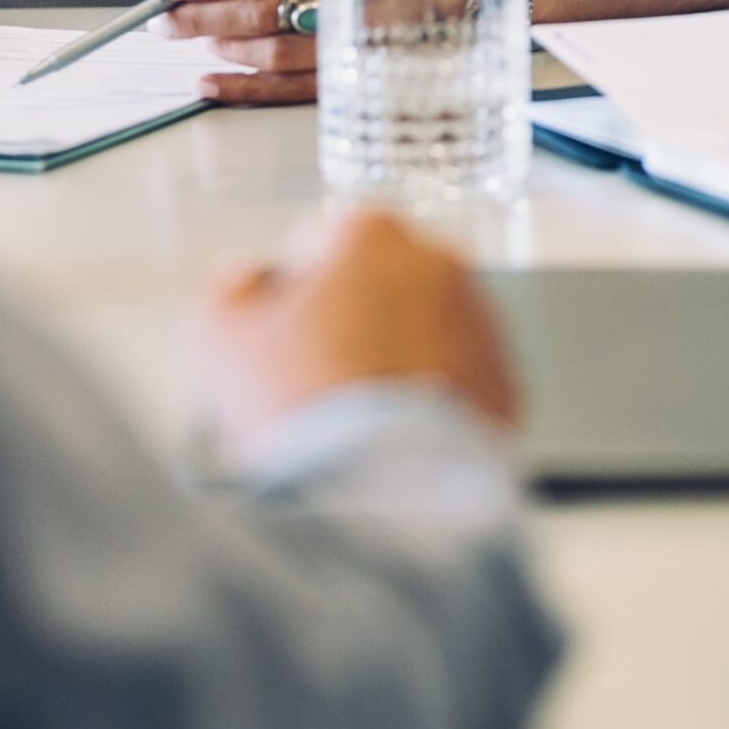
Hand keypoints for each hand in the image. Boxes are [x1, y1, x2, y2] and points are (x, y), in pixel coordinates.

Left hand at [155, 0, 373, 104]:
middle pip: (260, 12)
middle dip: (200, 17)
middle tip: (164, 20)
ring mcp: (348, 38)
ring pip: (272, 54)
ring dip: (222, 46)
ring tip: (201, 34)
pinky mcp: (343, 74)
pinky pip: (287, 90)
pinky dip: (241, 89)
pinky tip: (209, 82)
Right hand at [199, 206, 520, 457]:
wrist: (381, 495)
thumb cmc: (300, 407)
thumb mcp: (224, 340)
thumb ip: (231, 292)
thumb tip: (247, 281)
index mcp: (369, 233)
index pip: (316, 245)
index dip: (287, 295)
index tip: (276, 339)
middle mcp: (438, 262)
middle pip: (376, 285)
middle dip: (348, 322)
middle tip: (313, 384)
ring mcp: (481, 321)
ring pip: (421, 332)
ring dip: (393, 360)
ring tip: (353, 421)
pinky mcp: (505, 382)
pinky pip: (458, 382)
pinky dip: (430, 402)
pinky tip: (393, 439)